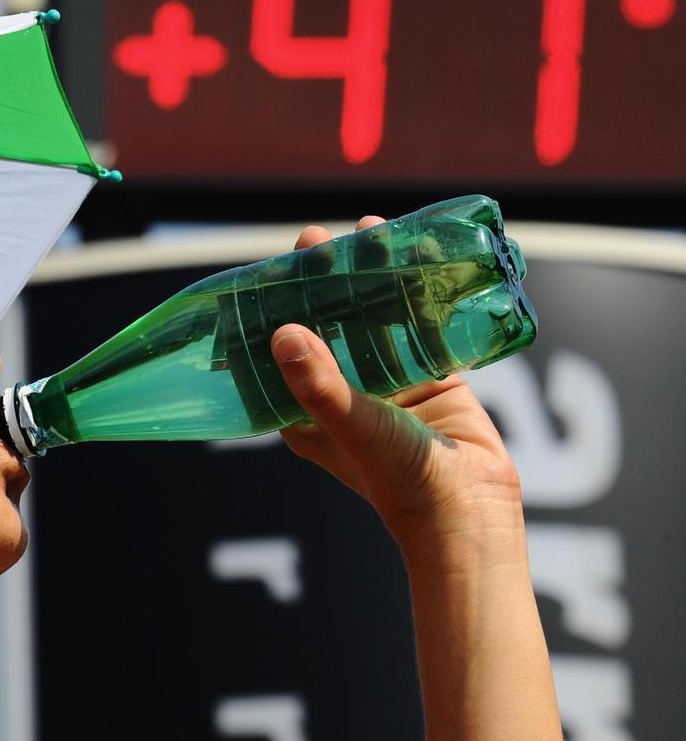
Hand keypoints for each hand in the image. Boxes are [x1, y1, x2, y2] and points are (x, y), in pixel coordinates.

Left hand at [270, 217, 524, 560]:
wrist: (469, 508)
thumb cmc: (399, 477)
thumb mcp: (351, 424)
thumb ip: (318, 381)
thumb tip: (282, 333)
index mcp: (306, 411)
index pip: (280, 350)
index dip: (273, 309)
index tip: (271, 269)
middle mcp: (342, 393)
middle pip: (327, 325)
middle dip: (322, 281)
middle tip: (318, 239)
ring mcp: (387, 385)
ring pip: (374, 319)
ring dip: (372, 277)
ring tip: (368, 232)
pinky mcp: (431, 378)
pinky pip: (420, 326)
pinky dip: (418, 293)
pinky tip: (420, 254)